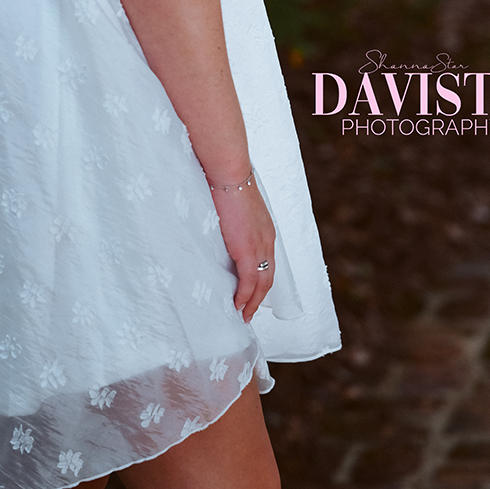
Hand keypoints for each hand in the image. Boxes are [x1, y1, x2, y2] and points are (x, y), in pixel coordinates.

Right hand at [210, 181, 275, 321]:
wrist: (228, 174)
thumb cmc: (225, 183)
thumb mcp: (235, 206)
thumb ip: (233, 221)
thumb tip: (221, 228)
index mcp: (265, 229)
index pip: (267, 261)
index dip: (261, 279)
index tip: (251, 292)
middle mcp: (267, 240)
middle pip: (268, 276)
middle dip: (259, 296)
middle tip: (248, 311)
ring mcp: (260, 246)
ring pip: (262, 283)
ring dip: (252, 301)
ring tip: (243, 314)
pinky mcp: (248, 250)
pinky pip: (250, 281)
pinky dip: (245, 296)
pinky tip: (238, 305)